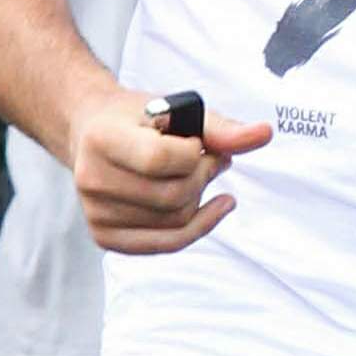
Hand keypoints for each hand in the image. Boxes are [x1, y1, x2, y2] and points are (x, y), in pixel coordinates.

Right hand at [68, 83, 270, 255]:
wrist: (93, 132)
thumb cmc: (140, 119)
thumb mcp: (176, 112)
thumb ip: (220, 128)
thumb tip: (264, 134)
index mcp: (101, 138)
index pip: (159, 159)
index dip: (192, 154)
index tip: (196, 143)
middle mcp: (91, 179)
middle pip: (172, 196)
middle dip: (203, 177)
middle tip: (210, 160)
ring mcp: (96, 212)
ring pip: (175, 221)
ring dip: (201, 199)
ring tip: (201, 174)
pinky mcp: (105, 236)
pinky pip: (166, 244)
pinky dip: (199, 227)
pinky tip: (216, 207)